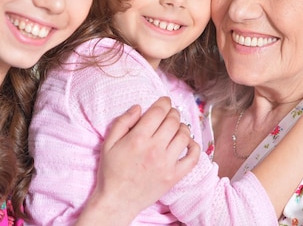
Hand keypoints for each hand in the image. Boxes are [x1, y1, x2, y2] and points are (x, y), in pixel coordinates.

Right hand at [77, 97, 199, 225]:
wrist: (117, 201)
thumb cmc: (111, 171)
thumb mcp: (108, 143)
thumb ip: (122, 122)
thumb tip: (139, 107)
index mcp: (138, 138)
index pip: (158, 112)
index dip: (164, 102)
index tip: (165, 101)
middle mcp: (155, 149)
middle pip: (173, 121)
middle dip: (172, 112)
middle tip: (169, 113)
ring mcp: (167, 163)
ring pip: (184, 135)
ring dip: (182, 126)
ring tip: (176, 127)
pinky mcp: (174, 176)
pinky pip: (193, 157)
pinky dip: (194, 147)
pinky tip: (188, 143)